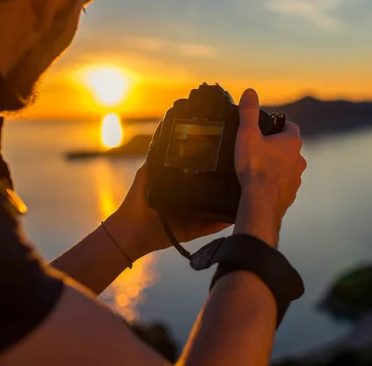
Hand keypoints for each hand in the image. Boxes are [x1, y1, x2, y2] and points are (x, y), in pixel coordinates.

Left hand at [106, 163, 230, 258]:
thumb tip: (162, 138)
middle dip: (224, 188)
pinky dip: (222, 222)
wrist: (130, 230)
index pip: (200, 180)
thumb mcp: (146, 176)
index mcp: (181, 190)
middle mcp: (190, 203)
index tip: (225, 161)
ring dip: (228, 205)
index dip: (212, 172)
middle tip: (239, 178)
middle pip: (212, 195)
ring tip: (241, 194)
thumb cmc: (136, 202)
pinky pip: (211, 226)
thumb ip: (155, 161)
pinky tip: (233, 214)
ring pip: (216, 210)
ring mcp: (193, 218)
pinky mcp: (193, 231)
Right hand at [233, 88, 305, 246]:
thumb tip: (250, 92)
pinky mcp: (291, 194)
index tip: (268, 129)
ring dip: (277, 166)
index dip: (279, 126)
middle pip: (290, 148)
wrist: (261, 203)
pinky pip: (284, 184)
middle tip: (259, 149)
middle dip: (277, 147)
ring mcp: (297, 178)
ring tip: (259, 169)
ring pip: (288, 167)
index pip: (291, 127)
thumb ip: (249, 112)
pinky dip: (275, 183)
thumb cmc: (255, 168)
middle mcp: (299, 159)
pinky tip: (262, 186)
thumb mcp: (247, 135)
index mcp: (292, 142)